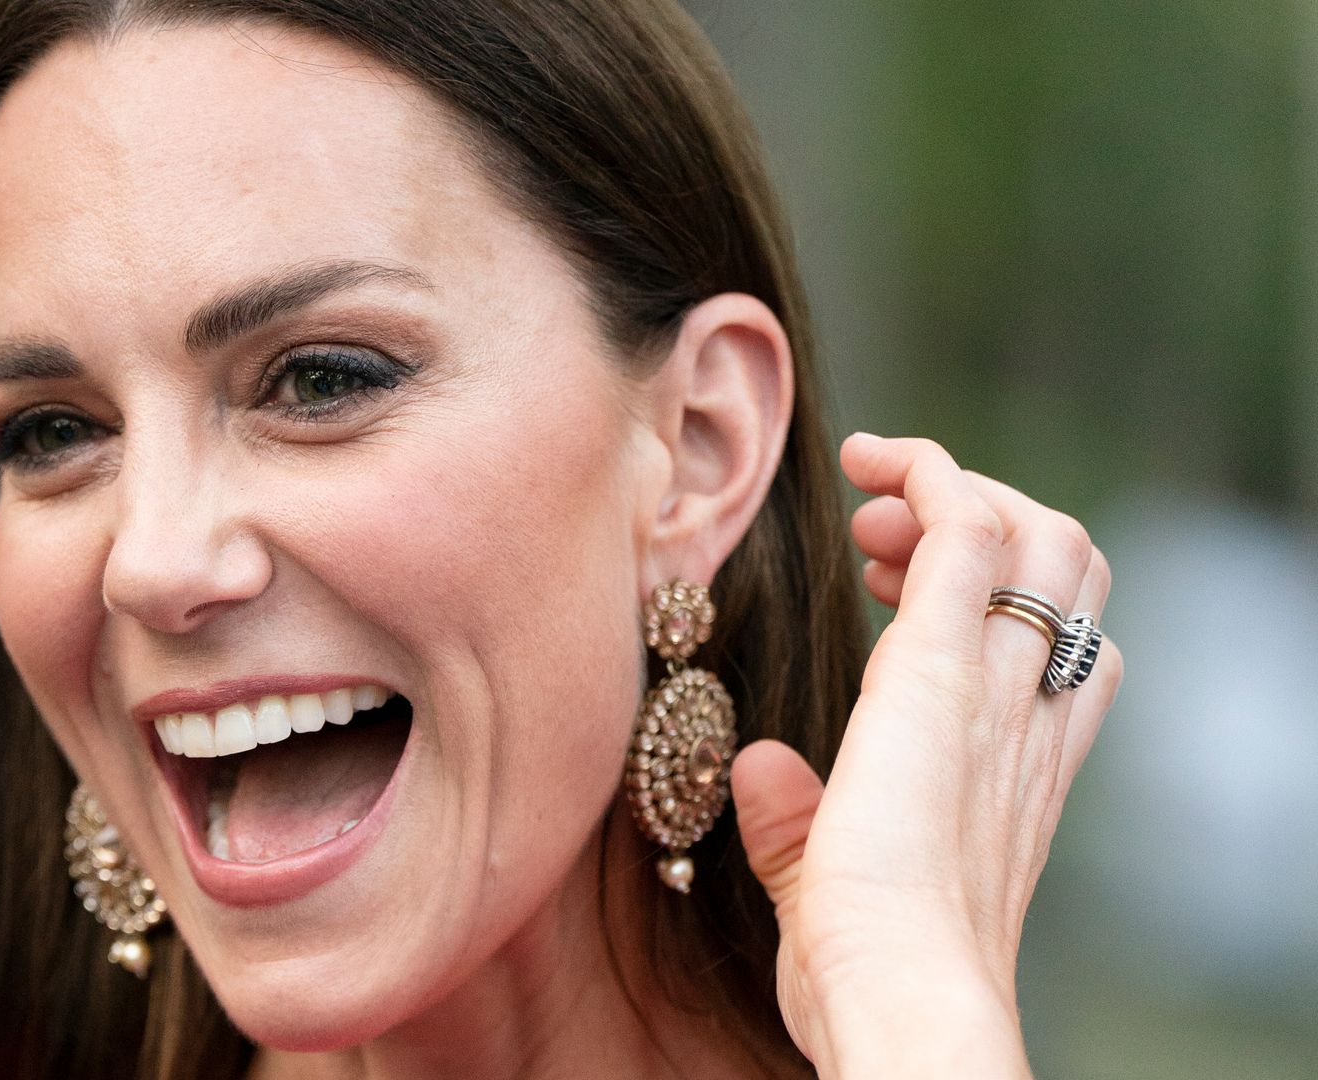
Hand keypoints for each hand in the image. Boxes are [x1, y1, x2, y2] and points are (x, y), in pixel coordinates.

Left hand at [729, 433, 1123, 1077]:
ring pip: (1043, 536)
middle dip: (984, 519)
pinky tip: (877, 465)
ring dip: (957, 494)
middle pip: (1071, 570)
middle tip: (875, 535)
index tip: (888, 574)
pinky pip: (967, 530)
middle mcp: (1026, 719)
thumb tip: (756, 771)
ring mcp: (996, 691)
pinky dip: (929, 476)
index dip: (993, 586)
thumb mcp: (827, 883)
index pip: (1060, 643)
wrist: (896, 996)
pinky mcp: (941, 671)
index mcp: (1018, 770)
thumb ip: (796, 821)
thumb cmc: (867, 968)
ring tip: (871, 509)